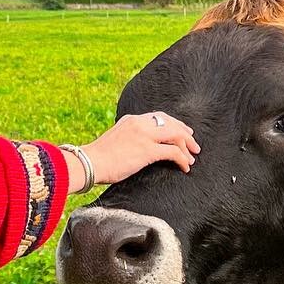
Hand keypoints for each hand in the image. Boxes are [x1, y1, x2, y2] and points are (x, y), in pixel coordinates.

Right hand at [76, 111, 198, 187]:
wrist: (89, 163)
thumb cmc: (98, 158)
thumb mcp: (115, 140)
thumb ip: (129, 139)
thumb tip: (138, 150)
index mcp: (131, 119)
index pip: (159, 116)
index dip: (174, 123)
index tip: (183, 131)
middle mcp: (139, 123)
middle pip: (171, 123)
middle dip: (186, 134)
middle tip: (194, 145)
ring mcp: (144, 135)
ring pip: (176, 135)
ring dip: (187, 147)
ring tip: (192, 157)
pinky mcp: (147, 150)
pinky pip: (173, 152)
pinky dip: (182, 159)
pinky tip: (185, 167)